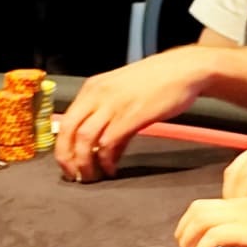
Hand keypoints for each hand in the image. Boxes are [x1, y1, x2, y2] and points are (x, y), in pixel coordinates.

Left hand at [55, 51, 210, 180]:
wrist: (184, 69)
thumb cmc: (157, 82)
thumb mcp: (125, 96)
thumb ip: (112, 122)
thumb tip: (106, 153)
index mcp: (93, 88)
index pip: (65, 120)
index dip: (62, 146)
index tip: (68, 163)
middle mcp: (98, 94)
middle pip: (69, 130)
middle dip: (66, 157)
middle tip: (74, 176)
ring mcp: (114, 105)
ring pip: (85, 139)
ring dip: (84, 162)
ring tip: (92, 177)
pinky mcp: (132, 115)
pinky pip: (109, 142)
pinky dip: (106, 160)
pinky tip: (112, 169)